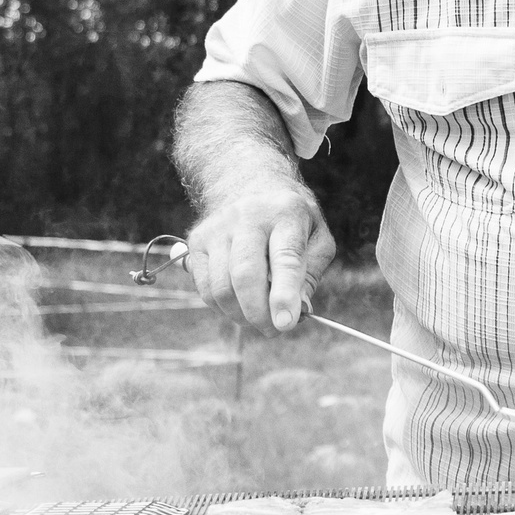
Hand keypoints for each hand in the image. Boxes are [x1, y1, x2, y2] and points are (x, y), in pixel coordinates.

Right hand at [186, 181, 337, 332]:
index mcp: (286, 213)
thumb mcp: (317, 237)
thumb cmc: (290, 220)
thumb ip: (310, 274)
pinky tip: (239, 304)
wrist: (249, 183)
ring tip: (259, 318)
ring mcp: (217, 228)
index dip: (284, 295)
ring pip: (221, 288)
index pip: (285, 258)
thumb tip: (298, 310)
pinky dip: (223, 307)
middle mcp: (248, 217)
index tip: (286, 324)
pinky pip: (205, 289)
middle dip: (259, 313)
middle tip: (274, 330)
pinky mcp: (197, 241)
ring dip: (241, 315)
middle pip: (245, 275)